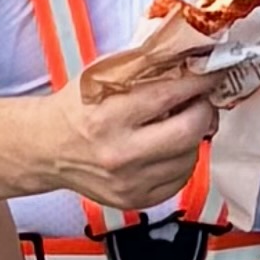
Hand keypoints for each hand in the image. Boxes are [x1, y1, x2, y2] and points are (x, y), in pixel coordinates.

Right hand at [33, 52, 219, 214]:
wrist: (47, 148)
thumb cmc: (77, 107)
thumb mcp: (101, 76)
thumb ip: (144, 67)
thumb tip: (189, 59)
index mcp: (109, 116)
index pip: (168, 96)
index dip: (197, 82)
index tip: (211, 73)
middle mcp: (120, 153)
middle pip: (188, 132)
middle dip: (203, 111)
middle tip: (202, 100)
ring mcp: (130, 182)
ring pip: (190, 157)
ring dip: (194, 136)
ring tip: (180, 123)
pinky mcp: (136, 200)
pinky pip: (180, 180)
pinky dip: (182, 160)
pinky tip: (168, 147)